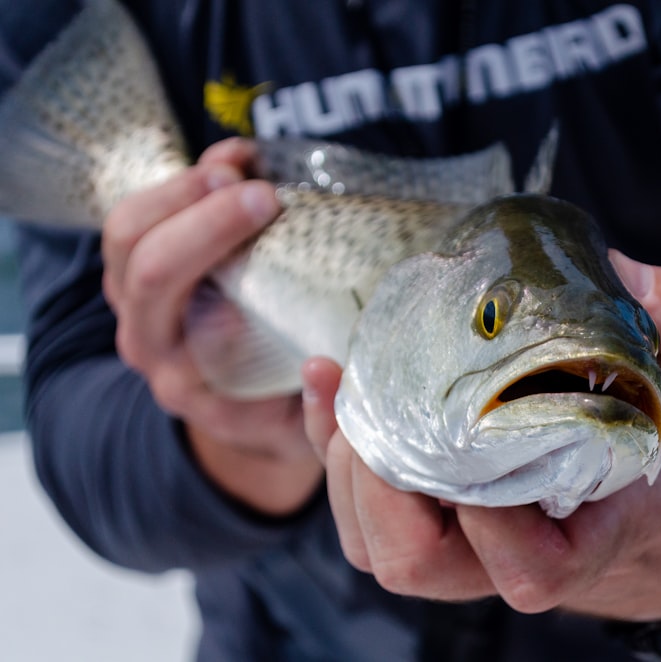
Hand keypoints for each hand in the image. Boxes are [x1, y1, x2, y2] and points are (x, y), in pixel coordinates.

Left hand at [103, 137, 322, 514]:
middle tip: (264, 190)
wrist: (253, 419)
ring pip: (126, 235)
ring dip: (181, 190)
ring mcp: (137, 306)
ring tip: (242, 167)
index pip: (174, 316)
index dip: (212, 255)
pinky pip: (138, 218)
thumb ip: (323, 415)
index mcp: (189, 383)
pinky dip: (182, 182)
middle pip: (145, 268)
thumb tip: (325, 371)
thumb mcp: (316, 434)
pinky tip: (232, 163)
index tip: (274, 217)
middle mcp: (151, 345)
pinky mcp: (139, 274)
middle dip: (202, 215)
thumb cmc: (292, 417)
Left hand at [304, 252, 660, 619]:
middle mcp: (516, 555)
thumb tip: (615, 268)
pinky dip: (337, 453)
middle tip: (376, 403)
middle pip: (418, 565)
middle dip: (378, 493)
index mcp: (591, 540)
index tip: (484, 446)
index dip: (492, 532)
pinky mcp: (447, 517)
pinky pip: (369, 512)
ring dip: (344, 473)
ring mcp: (474, 543)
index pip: (528, 572)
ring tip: (344, 382)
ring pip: (379, 545)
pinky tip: (333, 383)